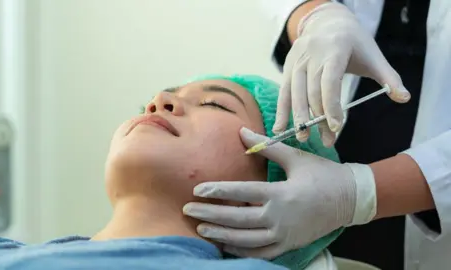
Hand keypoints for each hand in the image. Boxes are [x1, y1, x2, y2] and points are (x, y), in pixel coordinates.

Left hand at [183, 128, 376, 258]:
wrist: (350, 199)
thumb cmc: (323, 175)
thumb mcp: (296, 158)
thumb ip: (266, 147)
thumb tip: (241, 132)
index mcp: (281, 194)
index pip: (242, 193)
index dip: (218, 191)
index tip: (196, 190)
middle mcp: (280, 217)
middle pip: (237, 219)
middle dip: (210, 216)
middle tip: (188, 211)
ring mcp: (284, 235)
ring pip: (245, 240)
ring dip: (221, 235)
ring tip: (201, 229)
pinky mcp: (289, 245)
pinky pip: (260, 253)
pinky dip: (240, 251)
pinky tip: (224, 245)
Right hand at [275, 2, 409, 145]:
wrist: (328, 22)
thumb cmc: (354, 43)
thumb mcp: (373, 56)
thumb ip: (389, 77)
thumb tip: (404, 98)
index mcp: (334, 49)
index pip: (330, 81)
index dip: (332, 105)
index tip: (337, 127)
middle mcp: (311, 54)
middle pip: (313, 92)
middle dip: (319, 119)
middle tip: (327, 141)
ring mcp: (297, 60)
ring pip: (295, 93)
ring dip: (299, 118)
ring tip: (304, 138)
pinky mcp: (288, 66)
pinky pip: (284, 91)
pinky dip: (282, 110)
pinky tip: (280, 128)